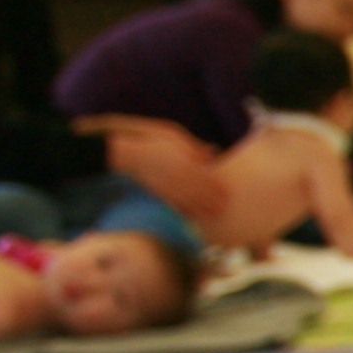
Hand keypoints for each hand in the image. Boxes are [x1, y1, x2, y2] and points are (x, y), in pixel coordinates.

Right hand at [86, 115, 223, 217]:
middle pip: (198, 189)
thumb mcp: (174, 136)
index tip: (227, 193)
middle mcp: (176, 174)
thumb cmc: (151, 140)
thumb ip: (194, 147)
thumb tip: (212, 152)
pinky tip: (191, 216)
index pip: (204, 175)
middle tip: (223, 209)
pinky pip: (173, 202)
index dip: (216, 185)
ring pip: (187, 198)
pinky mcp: (157, 191)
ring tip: (212, 215)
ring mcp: (167, 185)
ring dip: (201, 208)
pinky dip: (183, 210)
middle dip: (211, 200)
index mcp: (183, 160)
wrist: (125, 152)